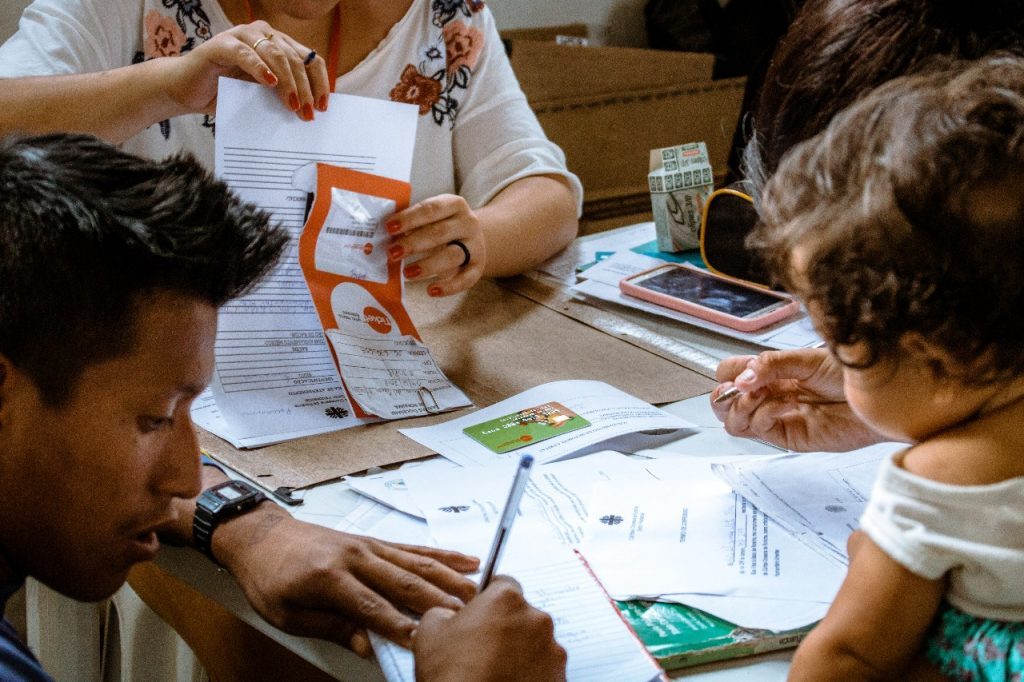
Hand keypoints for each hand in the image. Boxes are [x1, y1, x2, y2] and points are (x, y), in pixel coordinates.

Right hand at [160, 20, 330, 119]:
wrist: (188, 91)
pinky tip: (270, 83)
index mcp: (278, 45)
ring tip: (293, 105)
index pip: (309, 60)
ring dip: (288, 82)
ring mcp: (243, 36)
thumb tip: (310, 112)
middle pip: (296, 59)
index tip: (323, 107)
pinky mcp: (222, 43)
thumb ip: (282, 96)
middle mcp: (264, 35)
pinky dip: (260, 68)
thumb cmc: (226, 93)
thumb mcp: (261, 96)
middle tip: (308, 113)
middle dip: (305, 88)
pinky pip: (246, 53)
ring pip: (276, 54)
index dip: (320, 83)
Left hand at [213, 504, 478, 655]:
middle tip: (465, 618)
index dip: (398, 625)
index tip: (422, 641)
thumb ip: (331, 627)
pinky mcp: (375, 542)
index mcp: (329, 576)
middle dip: (437, 602)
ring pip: (416, 563)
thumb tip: (370, 645)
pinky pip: (413, 549)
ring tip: (477, 593)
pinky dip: (442, 555)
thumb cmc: (270, 576)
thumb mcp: (288, 613)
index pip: (371, 606)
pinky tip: (466, 561)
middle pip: (403, 582)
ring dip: (449, 578)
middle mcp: (355, 557)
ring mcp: (368, 546)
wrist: (262, 536)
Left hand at [386, 194, 486, 296]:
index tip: (389, 228)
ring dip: (428, 265)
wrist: (471, 238)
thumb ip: (412, 224)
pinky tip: (431, 290)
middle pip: (440, 233)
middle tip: (392, 253)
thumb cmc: (441, 227)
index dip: (409, 218)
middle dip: (413, 243)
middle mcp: (468, 223)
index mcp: (454, 205)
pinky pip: (466, 279)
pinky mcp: (478, 267)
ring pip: (453, 255)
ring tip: (407, 273)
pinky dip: (449, 287)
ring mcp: (476, 245)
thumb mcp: (431, 219)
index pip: (431, 209)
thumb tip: (383, 235)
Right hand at [413, 576, 566, 681]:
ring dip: (520, 651)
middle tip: (484, 648)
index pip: (503, 585)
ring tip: (496, 671)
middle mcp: (536, 619)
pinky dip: (531, 673)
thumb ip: (442, 612)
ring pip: (535, 642)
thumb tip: (448, 615)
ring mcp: (552, 650)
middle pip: (521, 615)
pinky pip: (544, 668)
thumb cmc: (454, 674)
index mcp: (506, 600)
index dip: (490, 599)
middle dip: (506, 627)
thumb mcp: (429, 632)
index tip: (483, 612)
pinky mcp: (560, 676)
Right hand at [711, 348, 885, 451]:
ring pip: (734, 422)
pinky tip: (786, 405)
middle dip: (725, 397)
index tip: (742, 374)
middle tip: (744, 389)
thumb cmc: (851, 372)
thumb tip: (741, 380)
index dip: (728, 376)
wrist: (879, 395)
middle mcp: (769, 395)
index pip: (729, 375)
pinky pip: (760, 432)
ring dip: (743, 407)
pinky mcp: (790, 437)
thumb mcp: (806, 358)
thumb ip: (770, 365)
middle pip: (723, 403)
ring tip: (764, 396)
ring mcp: (777, 417)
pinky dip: (765, 416)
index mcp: (770, 373)